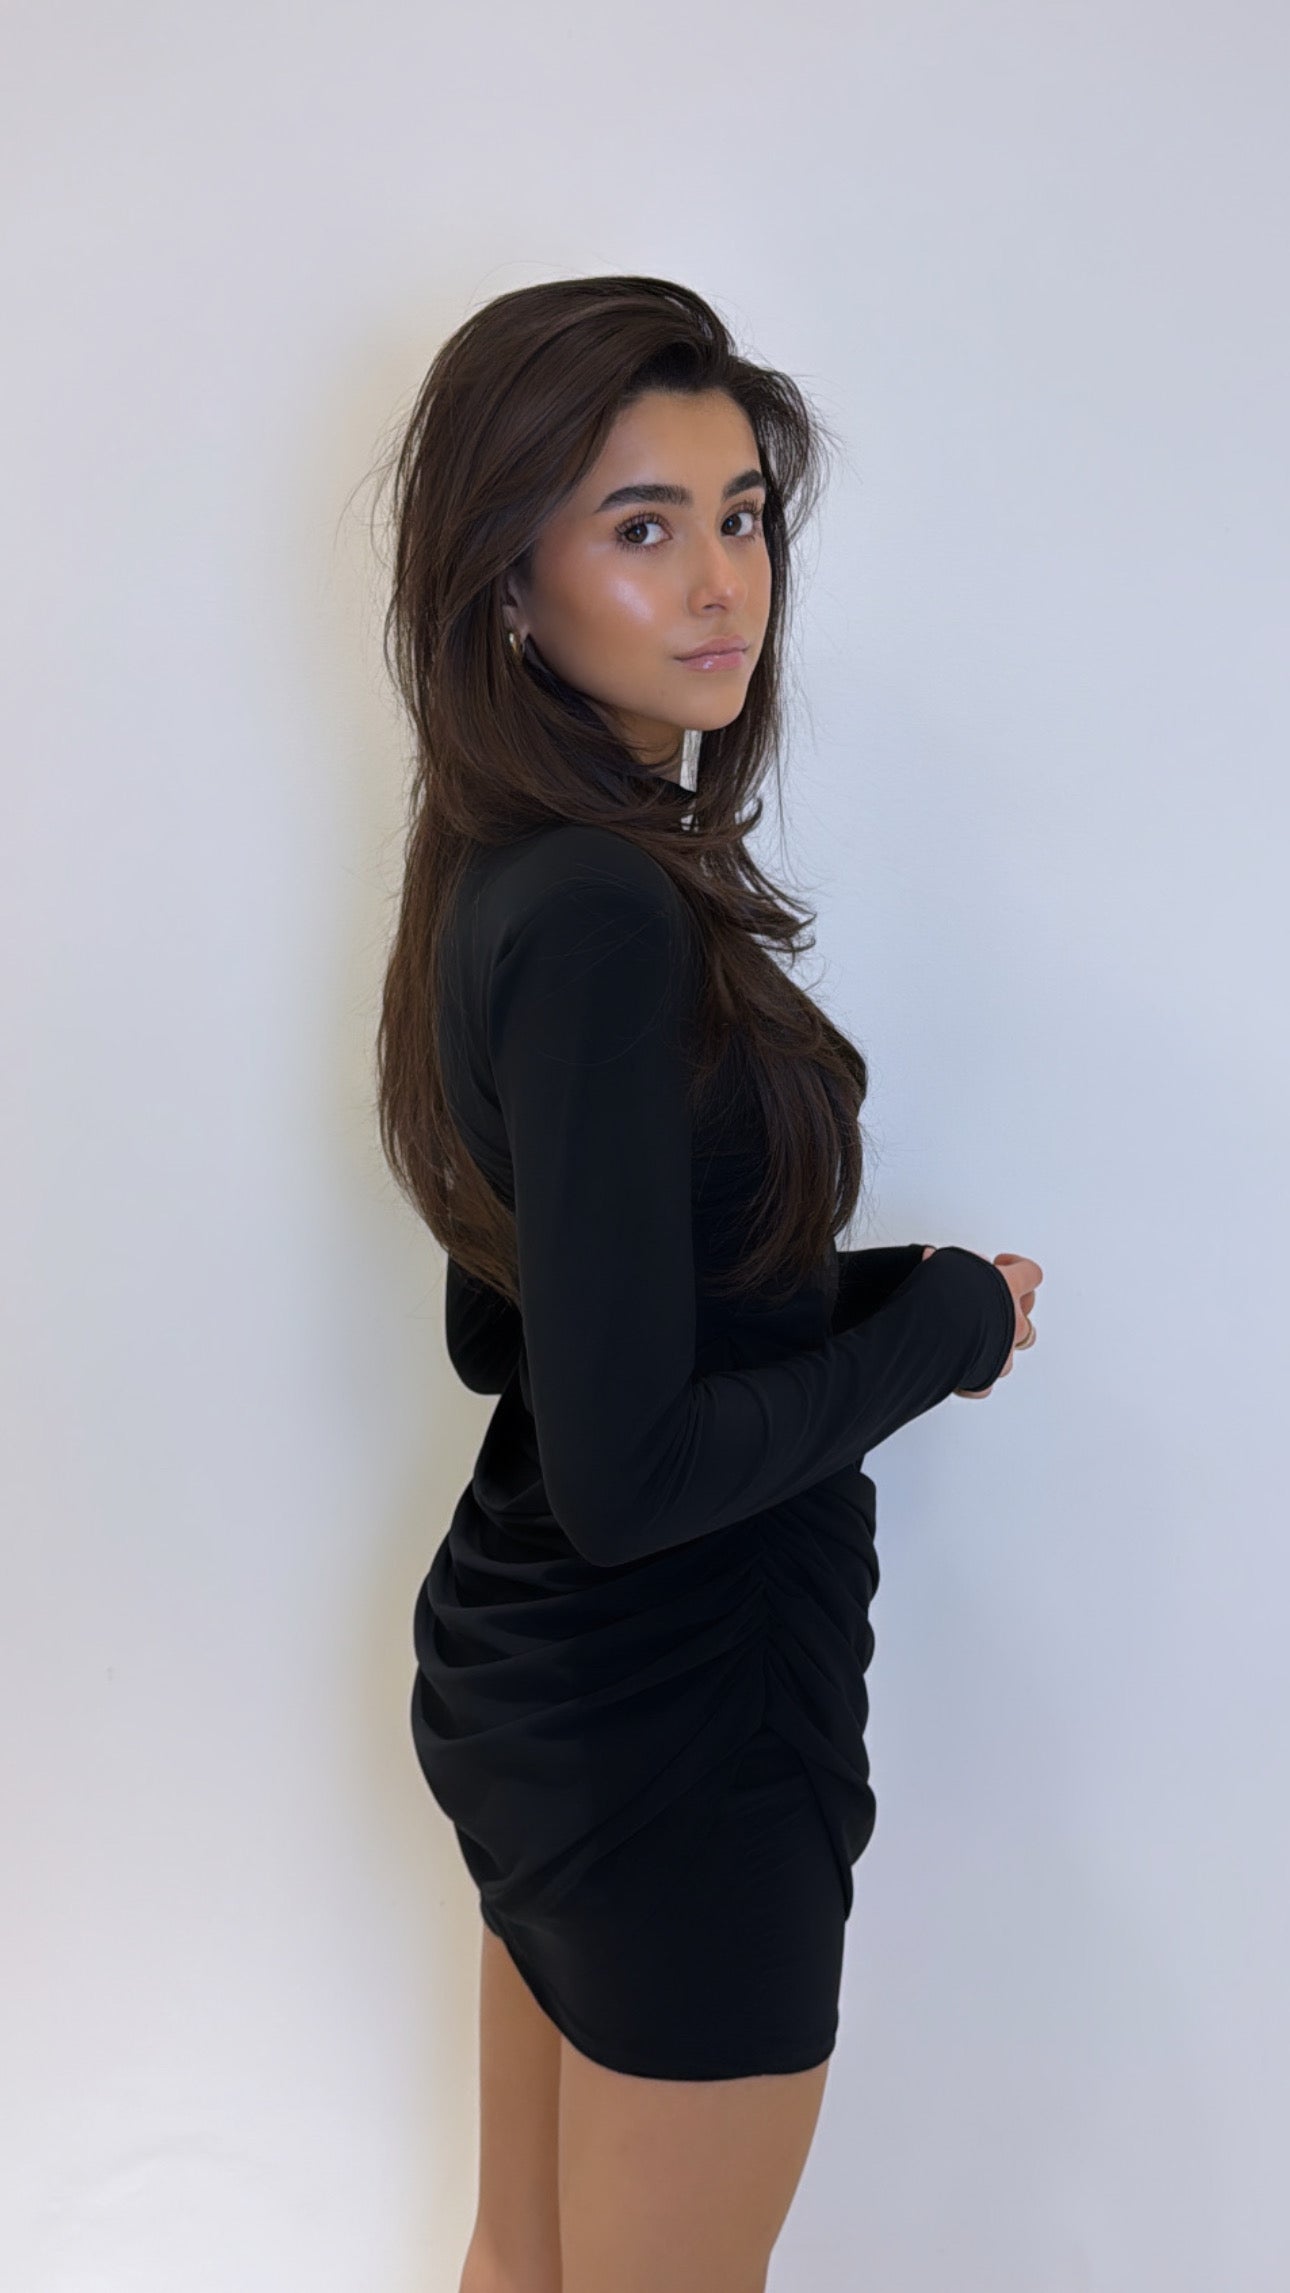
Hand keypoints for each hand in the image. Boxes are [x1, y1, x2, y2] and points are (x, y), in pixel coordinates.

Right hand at [921, 1245, 1042, 1396]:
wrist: (929, 1337)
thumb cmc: (941, 1298)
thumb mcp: (943, 1265)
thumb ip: (950, 1263)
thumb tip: (937, 1257)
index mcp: (1008, 1289)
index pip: (1030, 1273)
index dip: (1018, 1266)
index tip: (1002, 1264)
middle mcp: (1013, 1323)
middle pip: (1027, 1311)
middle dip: (1012, 1304)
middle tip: (991, 1299)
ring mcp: (1004, 1353)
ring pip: (1012, 1348)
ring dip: (998, 1342)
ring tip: (974, 1336)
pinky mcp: (986, 1378)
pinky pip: (986, 1382)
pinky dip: (975, 1378)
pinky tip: (961, 1372)